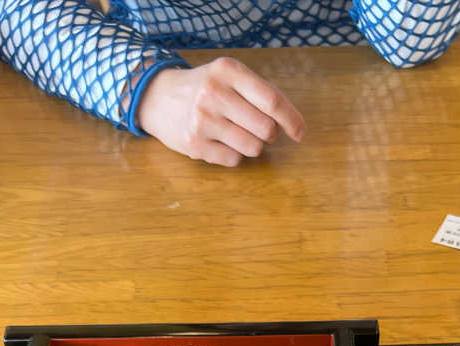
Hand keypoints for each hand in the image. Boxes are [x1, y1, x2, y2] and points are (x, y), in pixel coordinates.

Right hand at [138, 58, 304, 166]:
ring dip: (254, 146)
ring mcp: (202, 121)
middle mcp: (214, 94)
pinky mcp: (195, 145)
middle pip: (266, 129)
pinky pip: (234, 160)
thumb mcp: (229, 76)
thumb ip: (259, 93)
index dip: (292, 120)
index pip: (272, 100)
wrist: (158, 98)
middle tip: (261, 130)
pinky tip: (221, 142)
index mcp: (228, 71)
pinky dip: (235, 155)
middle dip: (270, 135)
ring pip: (253, 148)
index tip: (301, 133)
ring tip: (238, 134)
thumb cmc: (205, 88)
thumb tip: (293, 123)